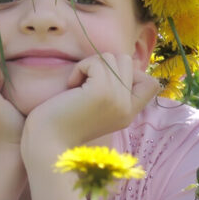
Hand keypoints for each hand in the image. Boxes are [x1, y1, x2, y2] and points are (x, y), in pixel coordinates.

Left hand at [21, 53, 160, 157]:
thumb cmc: (64, 122)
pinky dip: (80, 68)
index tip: (105, 82)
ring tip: (77, 85)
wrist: (47, 142)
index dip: (130, 73)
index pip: (151, 84)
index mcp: (128, 114)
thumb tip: (120, 62)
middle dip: (103, 64)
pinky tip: (70, 86)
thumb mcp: (98, 108)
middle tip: (86, 83)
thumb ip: (113, 90)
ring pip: (112, 57)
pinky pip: (95, 62)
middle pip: (127, 61)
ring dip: (90, 65)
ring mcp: (117, 99)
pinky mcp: (101, 91)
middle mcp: (127, 107)